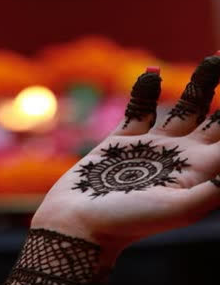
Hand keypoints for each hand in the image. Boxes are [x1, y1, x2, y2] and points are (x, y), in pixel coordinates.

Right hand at [33, 55, 219, 258]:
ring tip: (213, 59)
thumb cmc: (129, 222)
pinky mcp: (121, 142)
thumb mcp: (180, 208)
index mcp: (201, 172)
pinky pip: (139, 110)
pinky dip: (145, 92)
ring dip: (199, 84)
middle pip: (215, 119)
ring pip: (184, 108)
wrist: (79, 225)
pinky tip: (152, 73)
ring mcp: (152, 147)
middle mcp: (182, 157)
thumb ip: (213, 188)